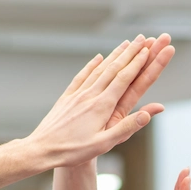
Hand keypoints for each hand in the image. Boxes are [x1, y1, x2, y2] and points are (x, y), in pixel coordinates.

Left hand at [27, 35, 173, 168]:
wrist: (43, 148)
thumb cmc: (74, 150)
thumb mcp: (104, 144)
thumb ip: (126, 127)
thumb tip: (147, 114)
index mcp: (102, 105)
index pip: (123, 78)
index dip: (137, 63)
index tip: (147, 50)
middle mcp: (90, 95)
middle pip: (114, 68)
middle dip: (130, 52)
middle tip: (142, 39)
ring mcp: (77, 94)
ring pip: (99, 69)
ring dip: (114, 55)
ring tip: (125, 43)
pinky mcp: (67, 96)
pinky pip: (82, 76)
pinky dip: (92, 65)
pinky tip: (98, 58)